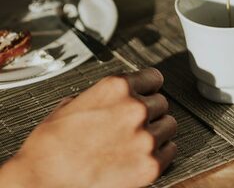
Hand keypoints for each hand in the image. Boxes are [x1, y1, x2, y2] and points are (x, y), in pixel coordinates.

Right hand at [0, 68, 176, 187]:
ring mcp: (144, 137)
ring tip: (135, 144)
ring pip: (168, 126)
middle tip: (132, 127)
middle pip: (162, 103)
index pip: (154, 78)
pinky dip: (159, 154)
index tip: (145, 97)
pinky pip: (170, 152)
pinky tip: (141, 157)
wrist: (41, 180)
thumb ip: (105, 95)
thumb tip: (118, 97)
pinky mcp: (149, 166)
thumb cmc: (52, 145)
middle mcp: (135, 107)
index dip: (147, 90)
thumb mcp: (75, 102)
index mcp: (117, 86)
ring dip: (156, 133)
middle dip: (149, 114)